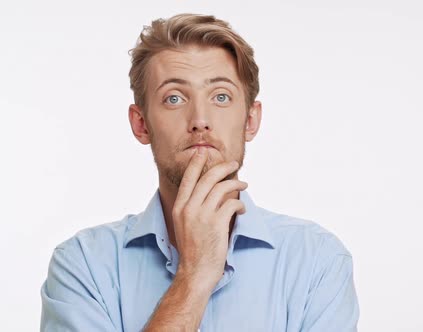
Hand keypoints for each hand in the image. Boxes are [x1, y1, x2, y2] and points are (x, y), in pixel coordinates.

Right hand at [172, 147, 247, 288]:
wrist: (195, 271)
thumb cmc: (193, 249)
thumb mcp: (184, 224)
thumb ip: (192, 207)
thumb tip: (209, 190)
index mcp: (179, 207)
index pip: (188, 179)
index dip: (196, 164)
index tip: (202, 152)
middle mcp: (188, 208)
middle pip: (207, 178)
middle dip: (223, 167)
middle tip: (234, 164)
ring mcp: (202, 215)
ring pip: (221, 188)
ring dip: (236, 183)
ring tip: (243, 185)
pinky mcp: (216, 223)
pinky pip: (231, 203)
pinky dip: (239, 204)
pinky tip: (242, 208)